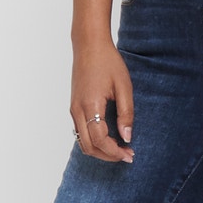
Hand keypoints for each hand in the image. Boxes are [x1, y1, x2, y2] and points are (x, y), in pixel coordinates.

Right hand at [70, 39, 133, 162]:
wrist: (89, 46)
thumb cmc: (108, 62)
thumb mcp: (124, 86)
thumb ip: (126, 113)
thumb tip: (127, 137)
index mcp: (90, 105)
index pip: (100, 140)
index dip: (114, 152)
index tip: (129, 154)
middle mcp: (77, 110)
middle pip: (88, 147)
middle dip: (107, 156)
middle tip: (127, 156)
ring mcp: (73, 109)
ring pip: (82, 142)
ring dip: (100, 151)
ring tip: (120, 149)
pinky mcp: (74, 107)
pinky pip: (80, 132)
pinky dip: (93, 141)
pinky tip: (109, 138)